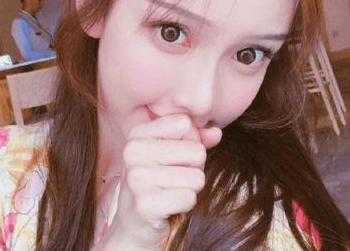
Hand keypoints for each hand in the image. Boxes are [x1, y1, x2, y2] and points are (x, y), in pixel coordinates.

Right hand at [102, 114, 221, 250]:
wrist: (134, 226)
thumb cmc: (156, 184)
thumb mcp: (170, 155)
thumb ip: (194, 139)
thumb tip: (216, 132)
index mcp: (138, 134)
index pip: (185, 123)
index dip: (190, 141)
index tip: (174, 157)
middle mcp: (133, 152)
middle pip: (196, 151)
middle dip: (193, 169)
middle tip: (173, 180)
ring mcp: (137, 177)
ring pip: (197, 177)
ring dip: (190, 189)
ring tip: (170, 192)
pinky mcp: (145, 204)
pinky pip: (189, 198)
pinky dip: (185, 205)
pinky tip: (169, 206)